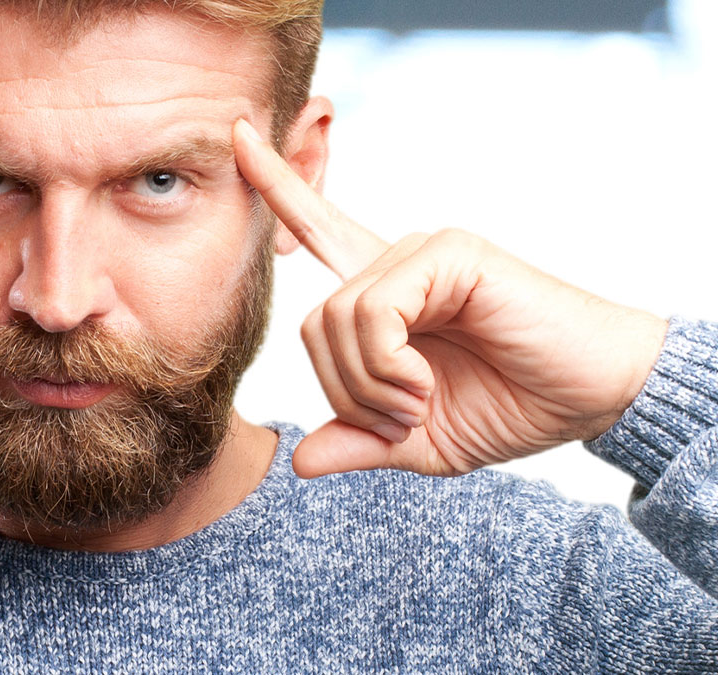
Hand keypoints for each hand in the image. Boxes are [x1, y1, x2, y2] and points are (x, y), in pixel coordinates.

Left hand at [232, 119, 668, 477]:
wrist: (590, 399)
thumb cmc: (510, 407)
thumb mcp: (419, 441)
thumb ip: (358, 444)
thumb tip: (298, 460)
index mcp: (382, 296)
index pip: (315, 229)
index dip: (274, 184)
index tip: (234, 134)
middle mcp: (394, 264)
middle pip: (311, 323)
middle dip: (346, 391)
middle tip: (402, 418)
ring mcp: (421, 252)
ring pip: (337, 317)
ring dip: (369, 383)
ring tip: (418, 402)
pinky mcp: (448, 253)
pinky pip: (374, 308)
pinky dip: (387, 362)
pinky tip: (422, 383)